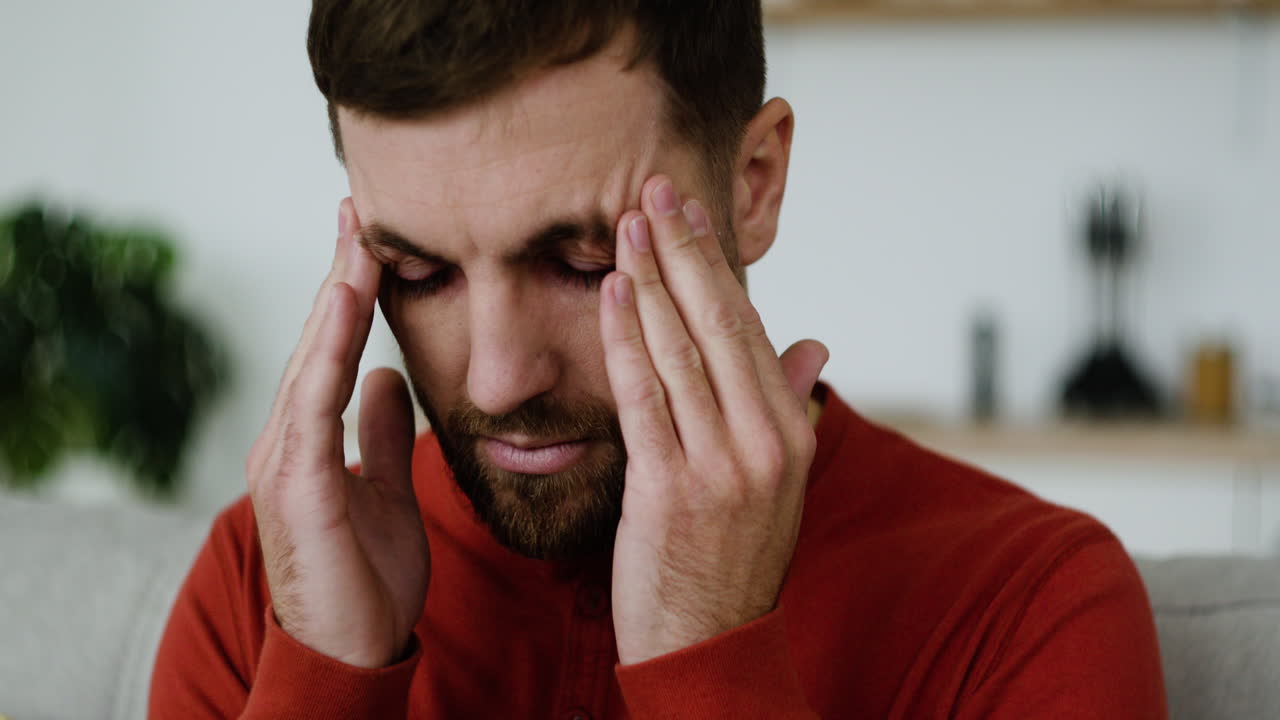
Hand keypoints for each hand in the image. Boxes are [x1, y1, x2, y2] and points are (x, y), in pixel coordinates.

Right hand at [245, 198, 428, 668]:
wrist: (351, 653)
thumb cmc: (366, 579)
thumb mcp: (387, 490)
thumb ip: (382, 434)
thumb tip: (387, 378)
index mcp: (310, 442)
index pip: (332, 350)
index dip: (350, 294)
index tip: (371, 238)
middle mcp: (288, 444)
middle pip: (315, 344)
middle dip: (338, 277)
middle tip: (358, 211)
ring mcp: (285, 465)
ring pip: (309, 365)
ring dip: (334, 304)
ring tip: (358, 245)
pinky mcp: (298, 491)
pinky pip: (314, 411)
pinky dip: (327, 358)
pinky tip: (346, 317)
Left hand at [602, 175, 828, 664]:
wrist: (710, 644)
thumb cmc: (734, 558)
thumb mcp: (781, 482)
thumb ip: (789, 403)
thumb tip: (812, 341)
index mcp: (792, 433)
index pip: (751, 329)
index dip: (716, 267)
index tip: (692, 216)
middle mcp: (764, 442)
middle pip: (718, 325)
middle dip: (684, 252)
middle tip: (655, 191)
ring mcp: (719, 465)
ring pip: (680, 350)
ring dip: (650, 280)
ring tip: (628, 225)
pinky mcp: (668, 488)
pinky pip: (644, 396)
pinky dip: (626, 338)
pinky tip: (612, 292)